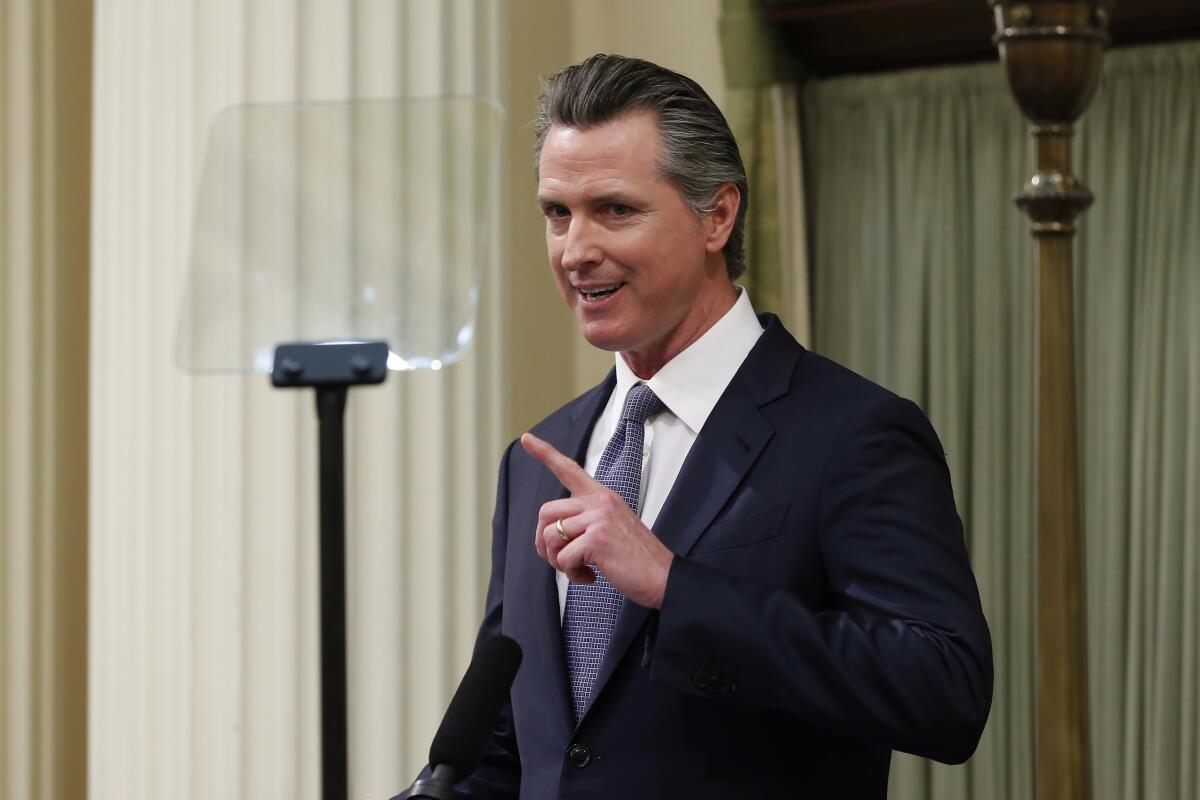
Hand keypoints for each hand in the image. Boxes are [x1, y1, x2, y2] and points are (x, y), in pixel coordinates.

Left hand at [521, 432, 673, 609]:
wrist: (662, 576)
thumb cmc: (637, 558)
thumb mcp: (613, 526)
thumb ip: (586, 520)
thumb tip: (554, 533)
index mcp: (603, 496)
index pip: (569, 469)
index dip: (544, 453)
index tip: (526, 439)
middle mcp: (599, 502)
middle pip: (547, 511)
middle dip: (544, 540)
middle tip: (560, 559)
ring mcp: (598, 518)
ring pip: (551, 536)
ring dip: (558, 561)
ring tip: (579, 569)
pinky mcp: (596, 539)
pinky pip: (563, 557)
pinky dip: (572, 573)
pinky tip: (590, 576)